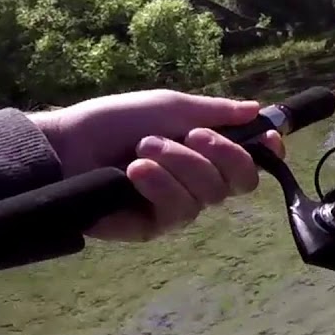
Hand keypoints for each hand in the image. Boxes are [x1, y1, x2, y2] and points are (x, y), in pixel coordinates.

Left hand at [29, 89, 285, 241]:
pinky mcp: (155, 227)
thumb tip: (257, 109)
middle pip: (242, 181)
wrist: (66, 147)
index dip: (266, 151)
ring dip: (179, 165)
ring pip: (209, 195)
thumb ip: (215, 111)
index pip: (251, 161)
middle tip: (191, 135)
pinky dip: (160, 185)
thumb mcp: (169, 106)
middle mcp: (199, 182)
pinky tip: (135, 172)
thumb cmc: (115, 122)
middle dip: (223, 154)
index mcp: (206, 151)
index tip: (267, 137)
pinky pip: (178, 210)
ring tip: (143, 149)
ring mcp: (178, 206)